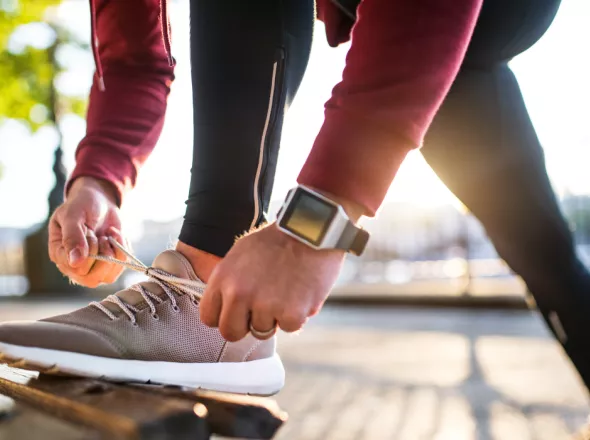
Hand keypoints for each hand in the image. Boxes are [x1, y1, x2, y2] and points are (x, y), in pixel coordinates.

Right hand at [48, 177, 127, 287]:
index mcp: (59, 254)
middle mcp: (73, 266)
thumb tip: (75, 262)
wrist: (99, 201)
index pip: (76, 268)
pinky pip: (120, 268)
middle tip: (101, 235)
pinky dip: (123, 251)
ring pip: (108, 276)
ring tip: (109, 235)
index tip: (90, 231)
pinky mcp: (108, 265)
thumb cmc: (81, 205)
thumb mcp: (73, 215)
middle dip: (103, 253)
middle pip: (92, 278)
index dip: (89, 252)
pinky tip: (116, 237)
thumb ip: (72, 237)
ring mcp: (92, 268)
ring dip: (115, 253)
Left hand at [200, 224, 345, 340]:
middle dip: (246, 326)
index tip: (238, 312)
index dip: (225, 316)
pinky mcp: (291, 314)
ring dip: (274, 316)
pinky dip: (297, 315)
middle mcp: (239, 294)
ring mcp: (264, 306)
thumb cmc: (277, 240)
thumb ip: (230, 282)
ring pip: (262, 331)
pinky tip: (301, 292)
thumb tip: (226, 307)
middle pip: (231, 333)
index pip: (209, 317)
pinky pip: (288, 328)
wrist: (311, 230)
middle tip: (262, 310)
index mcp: (223, 278)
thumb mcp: (241, 254)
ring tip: (286, 289)